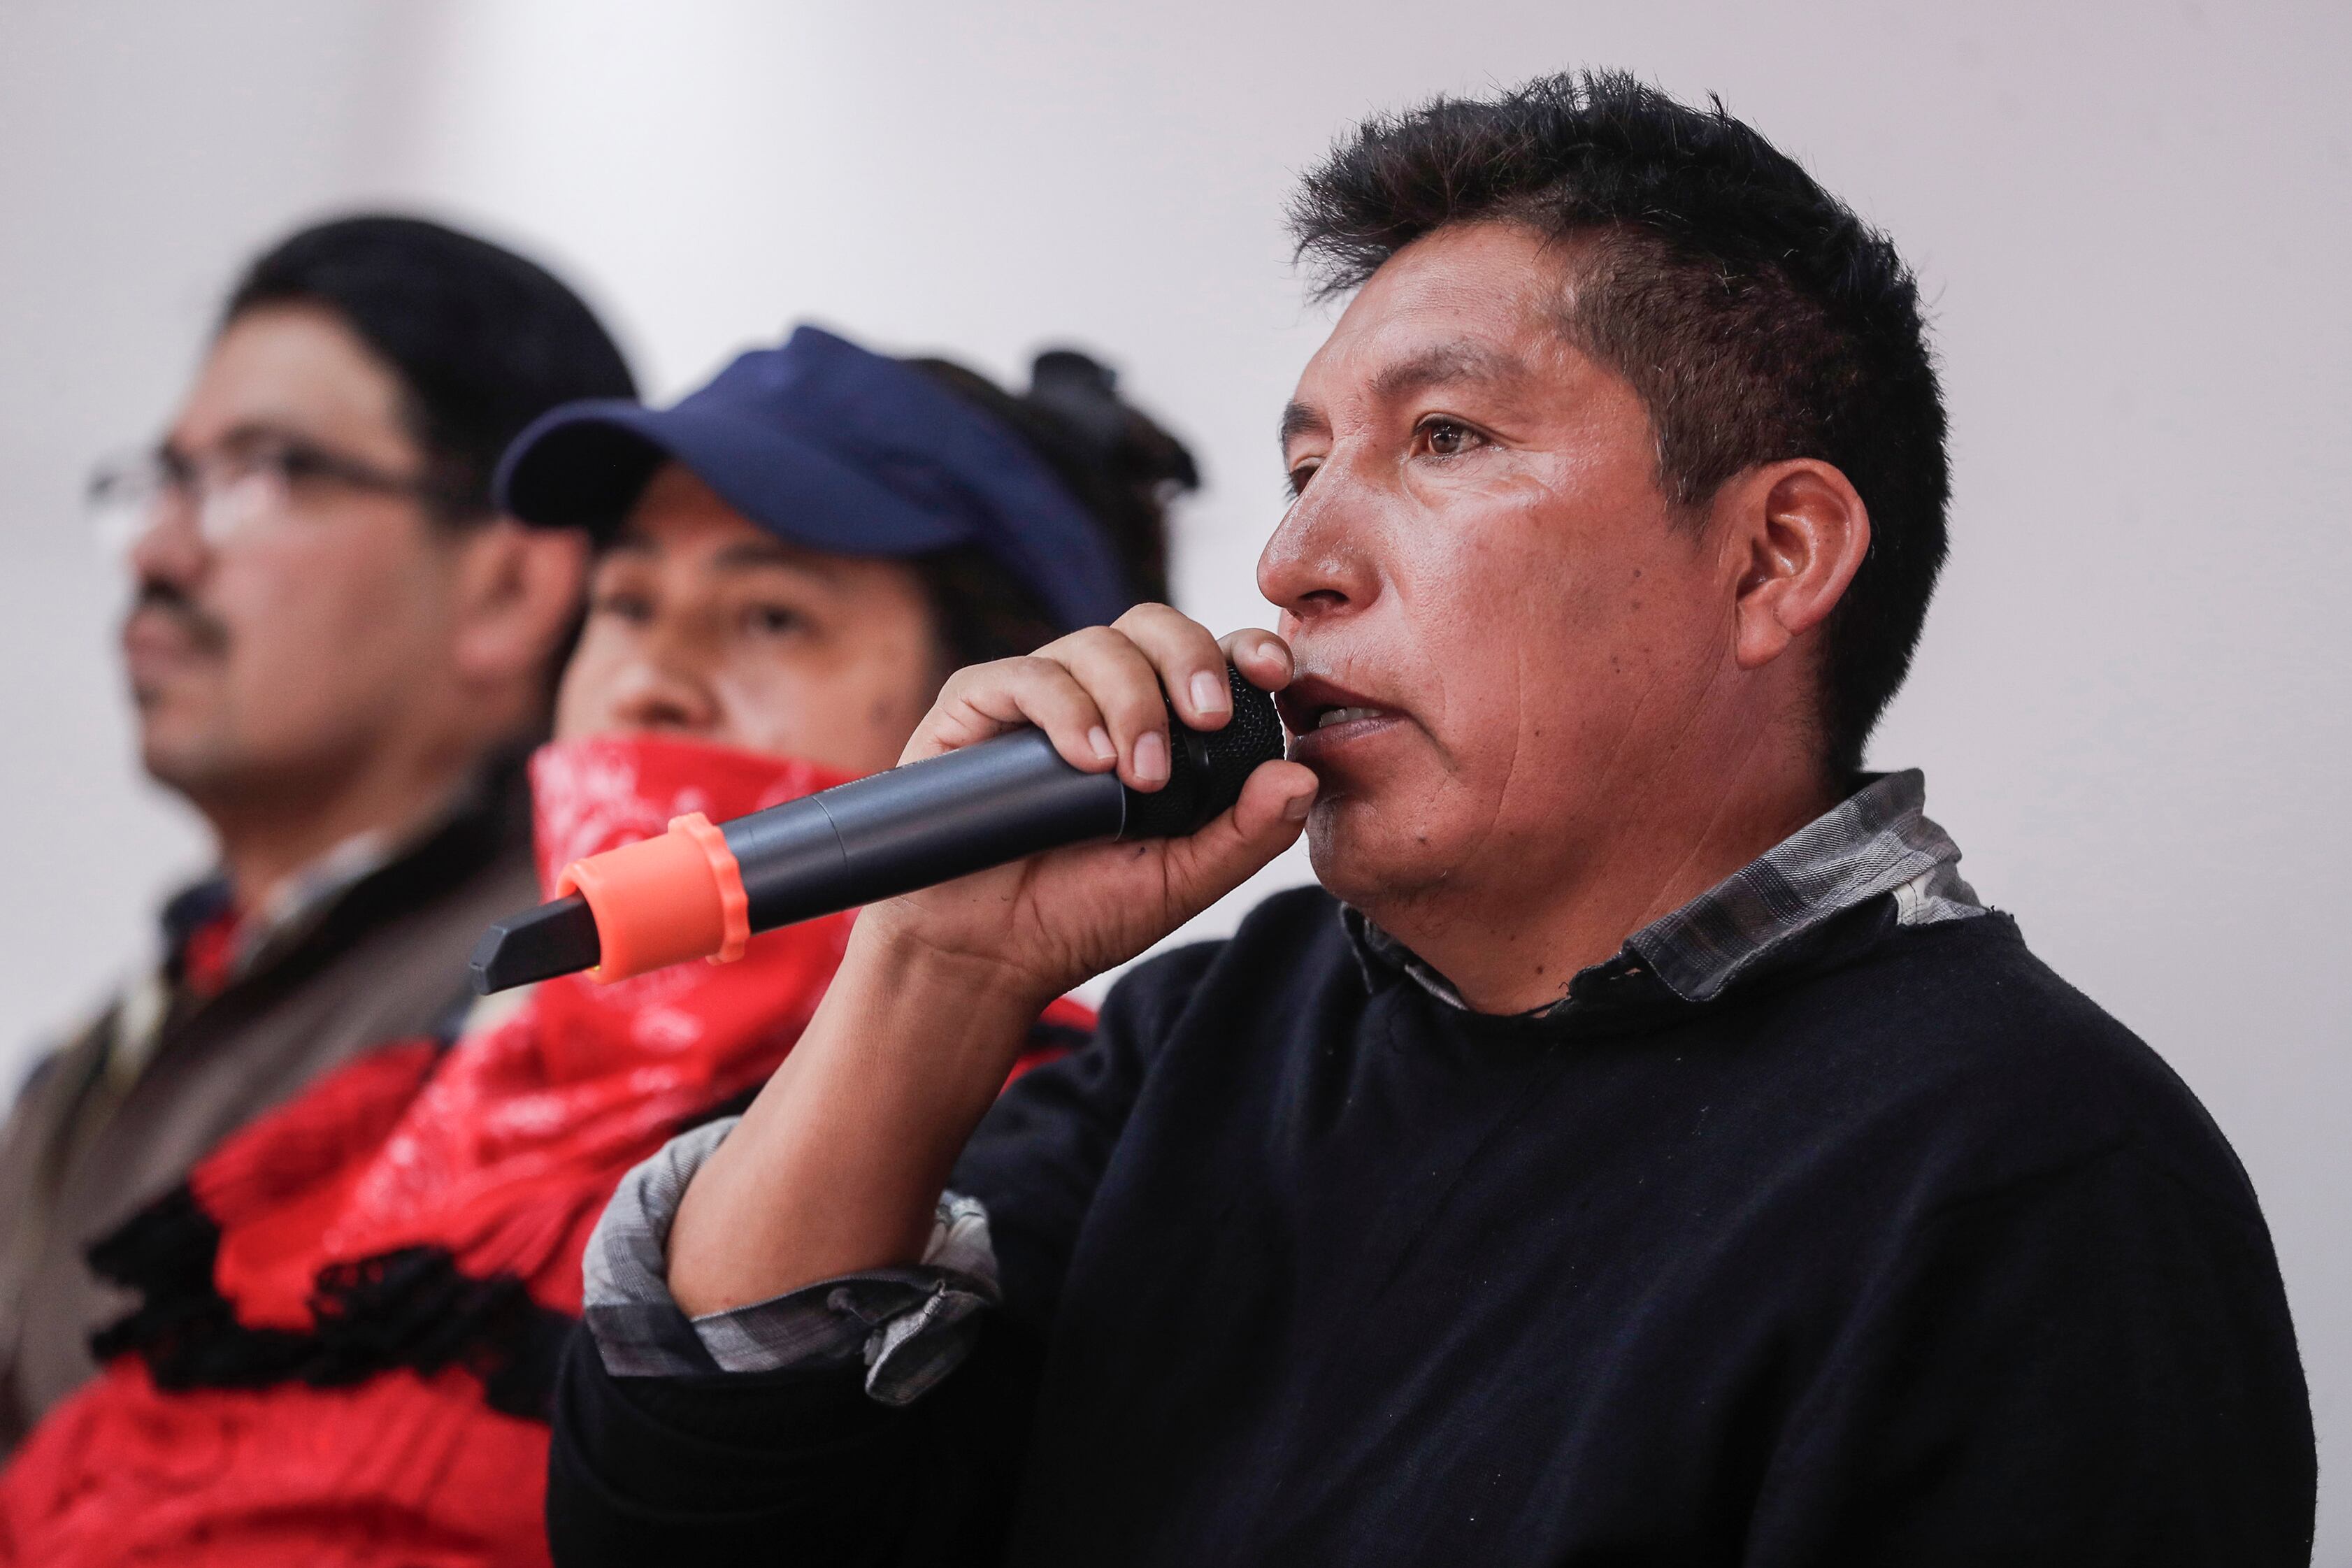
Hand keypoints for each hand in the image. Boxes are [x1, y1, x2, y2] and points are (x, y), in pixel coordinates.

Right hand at [858, 605, 1317, 1007]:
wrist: (984, 956)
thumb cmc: (1079, 914)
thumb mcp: (1180, 882)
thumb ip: (1245, 834)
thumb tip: (1302, 774)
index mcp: (1158, 725)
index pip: (1207, 657)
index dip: (1242, 649)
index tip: (1272, 674)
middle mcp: (1099, 697)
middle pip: (1153, 628)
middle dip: (1190, 662)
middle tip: (1206, 723)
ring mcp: (1037, 698)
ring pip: (1095, 645)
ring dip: (1130, 700)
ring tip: (1137, 777)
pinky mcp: (975, 709)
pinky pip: (1023, 676)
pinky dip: (1063, 708)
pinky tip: (1086, 758)